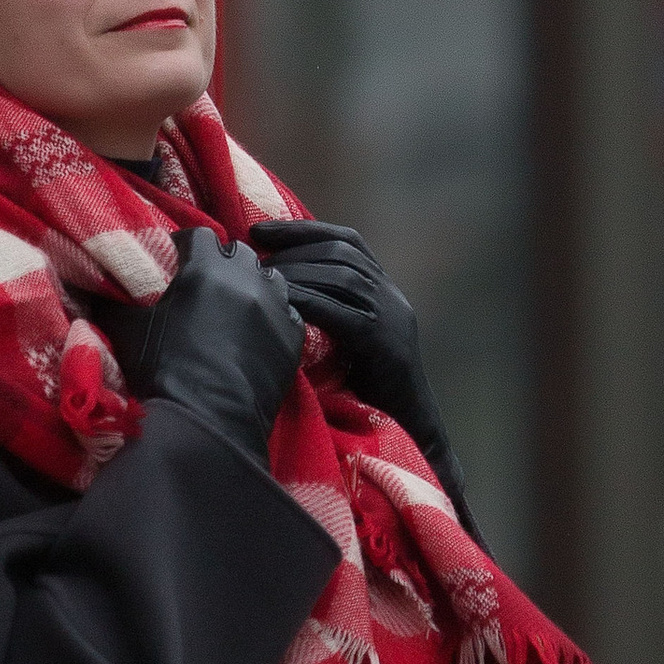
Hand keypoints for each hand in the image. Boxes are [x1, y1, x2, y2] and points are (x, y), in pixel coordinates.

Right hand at [90, 223, 309, 460]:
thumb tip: (81, 283)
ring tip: (235, 307)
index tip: (174, 263)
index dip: (185, 247)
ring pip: (269, 278)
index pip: (199, 236)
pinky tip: (257, 333)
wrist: (205, 424)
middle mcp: (246, 279)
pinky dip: (273, 317)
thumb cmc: (161, 371)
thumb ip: (108, 300)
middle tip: (205, 286)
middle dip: (222, 263)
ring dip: (253, 286)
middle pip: (238, 253)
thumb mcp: (124, 330)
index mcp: (205, 268)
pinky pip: (288, 313)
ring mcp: (275, 308)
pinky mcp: (293, 339)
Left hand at [246, 219, 443, 455]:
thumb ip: (325, 313)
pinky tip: (280, 303)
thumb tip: (271, 293)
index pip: (347, 241)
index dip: (303, 230)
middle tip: (253, 258)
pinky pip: (342, 313)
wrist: (410, 434)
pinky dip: (308, 303)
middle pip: (340, 253)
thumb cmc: (367, 393)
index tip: (259, 229)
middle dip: (293, 249)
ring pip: (341, 277)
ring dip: (296, 272)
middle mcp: (392, 297)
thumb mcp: (345, 341)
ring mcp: (392, 318)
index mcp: (384, 292)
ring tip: (260, 278)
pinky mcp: (386, 344)